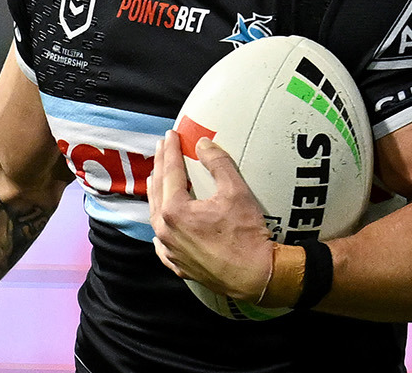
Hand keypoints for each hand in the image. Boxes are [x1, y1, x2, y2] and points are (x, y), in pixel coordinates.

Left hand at [147, 130, 273, 300]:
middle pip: (158, 192)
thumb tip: (203, 144)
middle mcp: (166, 231)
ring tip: (157, 179)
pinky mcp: (178, 264)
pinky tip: (162, 224)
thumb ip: (218, 164)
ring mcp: (170, 250)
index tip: (171, 135)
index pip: (170, 172)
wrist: (255, 275)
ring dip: (157, 195)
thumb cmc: (246, 234)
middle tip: (162, 149)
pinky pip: (163, 243)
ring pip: (157, 216)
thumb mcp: (235, 192)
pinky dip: (162, 228)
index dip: (170, 150)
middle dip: (160, 167)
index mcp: (175, 211)